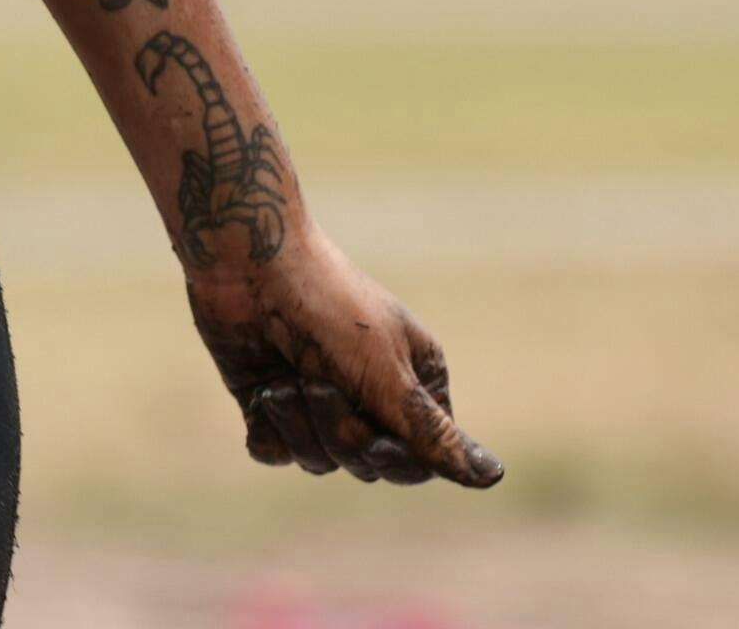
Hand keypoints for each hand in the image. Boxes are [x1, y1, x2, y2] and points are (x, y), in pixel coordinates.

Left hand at [185, 229, 502, 486]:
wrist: (245, 260)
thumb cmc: (327, 308)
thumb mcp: (386, 373)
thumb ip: (431, 433)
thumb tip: (493, 477)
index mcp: (414, 385)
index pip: (419, 464)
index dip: (395, 462)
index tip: (375, 442)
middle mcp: (370, 396)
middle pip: (367, 464)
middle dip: (339, 431)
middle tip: (317, 380)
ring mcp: (317, 400)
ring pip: (319, 460)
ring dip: (299, 421)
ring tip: (286, 374)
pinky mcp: (270, 401)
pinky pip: (273, 452)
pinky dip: (267, 426)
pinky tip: (263, 390)